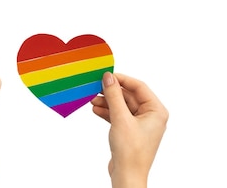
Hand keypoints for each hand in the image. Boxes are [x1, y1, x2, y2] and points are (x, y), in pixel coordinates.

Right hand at [91, 72, 168, 187]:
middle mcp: (151, 116)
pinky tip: (96, 110)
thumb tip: (109, 78)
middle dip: (111, 92)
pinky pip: (118, 115)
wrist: (127, 174)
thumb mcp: (120, 118)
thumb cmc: (131, 151)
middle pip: (129, 96)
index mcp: (156, 111)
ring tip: (92, 100)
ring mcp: (140, 124)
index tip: (106, 75)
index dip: (122, 80)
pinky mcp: (130, 131)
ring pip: (122, 106)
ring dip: (107, 102)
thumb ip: (114, 96)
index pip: (139, 87)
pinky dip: (108, 112)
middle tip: (95, 87)